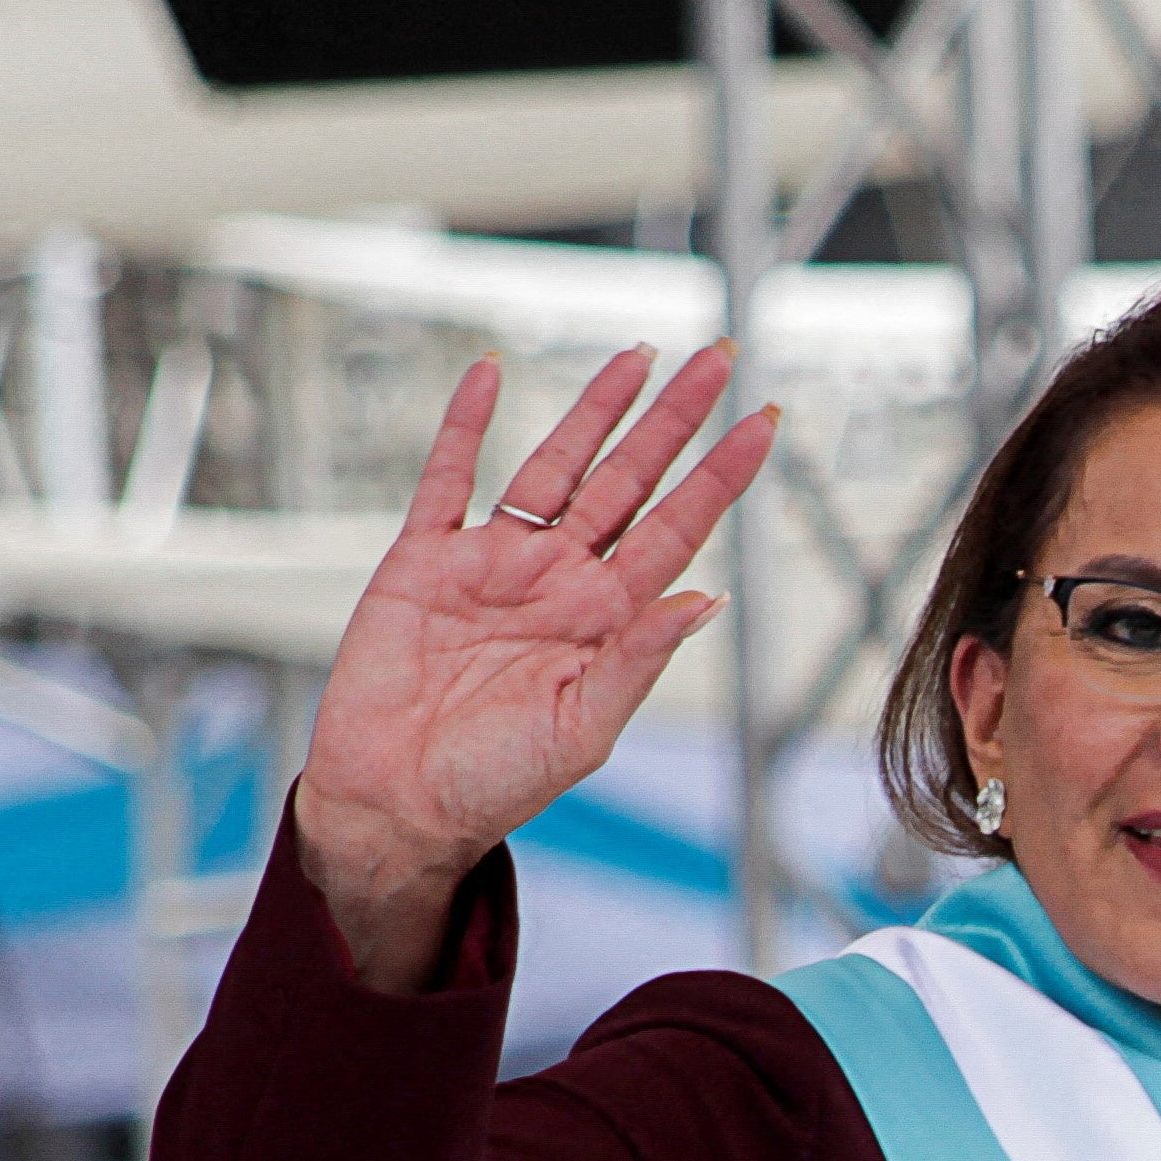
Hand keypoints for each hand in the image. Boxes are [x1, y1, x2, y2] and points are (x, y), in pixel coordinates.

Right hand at [295, 343, 777, 990]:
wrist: (396, 804)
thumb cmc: (493, 784)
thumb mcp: (583, 730)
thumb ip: (639, 661)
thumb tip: (706, 602)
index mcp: (605, 620)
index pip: (677, 529)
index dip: (720, 477)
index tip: (764, 424)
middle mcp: (559, 580)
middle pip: (629, 479)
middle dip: (674, 420)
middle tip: (720, 358)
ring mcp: (494, 563)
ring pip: (555, 465)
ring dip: (595, 410)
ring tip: (639, 356)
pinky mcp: (425, 559)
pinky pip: (448, 477)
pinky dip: (466, 425)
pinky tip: (490, 374)